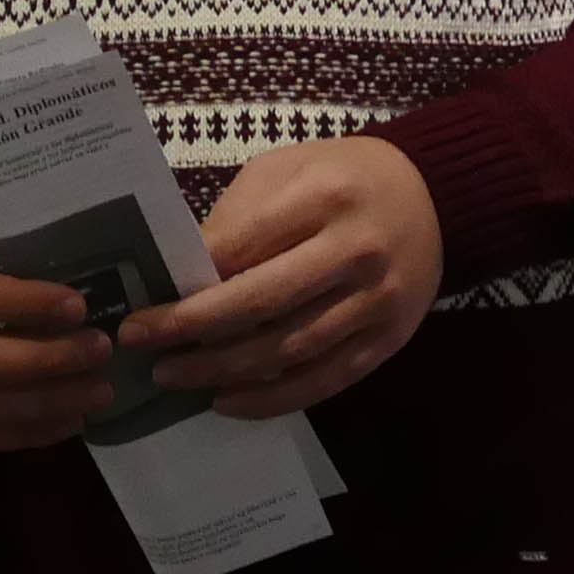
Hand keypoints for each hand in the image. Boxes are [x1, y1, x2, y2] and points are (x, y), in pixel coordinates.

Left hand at [122, 136, 439, 417]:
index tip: (141, 311)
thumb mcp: (285, 171)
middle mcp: (355, 251)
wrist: (432, 196)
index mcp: (323, 198)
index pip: (240, 251)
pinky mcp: (389, 340)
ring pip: (288, 350)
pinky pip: (324, 380)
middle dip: (191, 333)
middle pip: (261, 306)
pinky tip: (227, 401)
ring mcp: (377, 301)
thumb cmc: (341, 179)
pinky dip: (272, 399)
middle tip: (141, 349)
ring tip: (173, 377)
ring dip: (222, 371)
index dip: (185, 288)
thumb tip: (181, 281)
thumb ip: (237, 220)